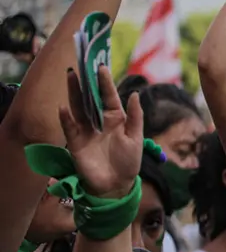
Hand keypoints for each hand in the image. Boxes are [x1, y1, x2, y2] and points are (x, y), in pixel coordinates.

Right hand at [59, 65, 143, 198]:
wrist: (116, 186)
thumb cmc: (128, 162)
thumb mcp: (136, 138)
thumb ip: (135, 117)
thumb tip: (135, 94)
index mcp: (116, 119)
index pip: (109, 96)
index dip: (105, 82)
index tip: (100, 66)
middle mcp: (99, 121)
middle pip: (90, 98)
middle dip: (85, 83)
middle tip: (80, 65)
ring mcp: (86, 131)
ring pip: (78, 108)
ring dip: (73, 93)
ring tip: (70, 77)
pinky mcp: (76, 142)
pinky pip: (70, 128)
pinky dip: (66, 118)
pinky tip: (64, 108)